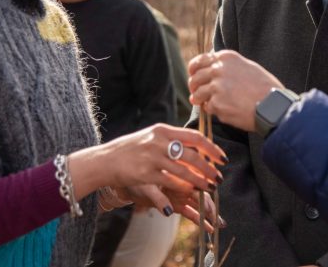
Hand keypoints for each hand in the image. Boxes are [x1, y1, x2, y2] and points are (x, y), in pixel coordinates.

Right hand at [69, 124, 225, 198]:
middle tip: (218, 178)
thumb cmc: (131, 148)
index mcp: (163, 130)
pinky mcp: (144, 174)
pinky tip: (185, 198)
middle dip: (209, 169)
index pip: (195, 137)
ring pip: (183, 172)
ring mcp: (151, 158)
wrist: (105, 158)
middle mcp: (158, 142)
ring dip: (199, 183)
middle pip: (192, 156)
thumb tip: (196, 146)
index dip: (212, 149)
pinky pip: (167, 185)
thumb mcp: (151, 136)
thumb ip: (172, 139)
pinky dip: (178, 192)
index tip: (222, 158)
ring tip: (208, 189)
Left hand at [117, 185, 223, 232]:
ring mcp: (181, 194)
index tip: (210, 197)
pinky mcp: (176, 205)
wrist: (126, 181)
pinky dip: (199, 220)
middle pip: (200, 192)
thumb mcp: (144, 187)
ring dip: (208, 213)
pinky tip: (209, 228)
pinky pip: (190, 213)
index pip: (195, 178)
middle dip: (209, 204)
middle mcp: (182, 181)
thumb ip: (157, 198)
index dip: (204, 187)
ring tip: (218, 224)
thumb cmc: (135, 177)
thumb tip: (168, 211)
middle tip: (214, 215)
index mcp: (177, 170)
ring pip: (199, 204)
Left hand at [188, 50, 282, 131]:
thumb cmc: (265, 88)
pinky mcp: (217, 103)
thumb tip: (212, 70)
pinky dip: (212, 110)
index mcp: (226, 57)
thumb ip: (229, 67)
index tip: (193, 76)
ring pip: (197, 94)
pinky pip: (207, 107)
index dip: (193, 70)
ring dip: (200, 100)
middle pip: (195, 78)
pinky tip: (222, 110)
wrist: (272, 105)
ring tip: (206, 104)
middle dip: (194, 87)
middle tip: (196, 94)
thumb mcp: (247, 67)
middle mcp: (219, 69)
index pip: (200, 61)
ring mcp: (216, 86)